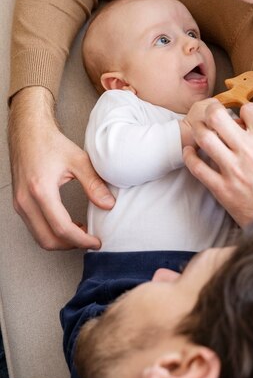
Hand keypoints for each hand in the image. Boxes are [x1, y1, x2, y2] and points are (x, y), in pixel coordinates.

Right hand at [9, 87, 114, 249]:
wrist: (28, 132)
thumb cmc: (51, 143)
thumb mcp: (78, 160)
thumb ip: (94, 184)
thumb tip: (109, 205)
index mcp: (41, 190)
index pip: (61, 228)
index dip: (81, 240)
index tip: (96, 241)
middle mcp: (26, 200)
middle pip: (48, 240)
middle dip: (71, 245)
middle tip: (90, 240)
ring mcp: (20, 203)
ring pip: (39, 237)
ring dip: (61, 241)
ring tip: (81, 232)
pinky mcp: (19, 203)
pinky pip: (35, 228)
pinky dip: (51, 233)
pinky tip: (68, 225)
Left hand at [183, 100, 252, 227]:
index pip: (247, 109)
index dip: (242, 110)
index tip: (240, 116)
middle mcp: (248, 150)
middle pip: (218, 117)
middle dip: (211, 110)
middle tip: (210, 112)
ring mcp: (232, 169)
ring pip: (204, 138)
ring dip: (198, 129)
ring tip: (199, 128)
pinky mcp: (222, 188)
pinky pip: (197, 167)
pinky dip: (189, 156)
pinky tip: (189, 151)